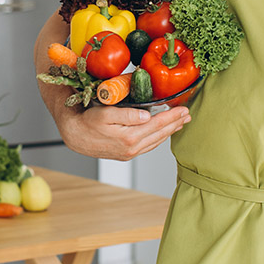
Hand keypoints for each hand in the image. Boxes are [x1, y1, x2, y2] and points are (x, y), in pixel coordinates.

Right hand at [57, 104, 190, 160]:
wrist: (75, 136)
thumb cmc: (87, 121)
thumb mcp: (105, 113)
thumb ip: (127, 114)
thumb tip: (146, 116)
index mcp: (129, 137)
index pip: (158, 124)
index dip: (172, 116)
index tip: (184, 109)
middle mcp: (132, 148)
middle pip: (160, 134)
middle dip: (175, 124)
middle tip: (188, 115)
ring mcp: (130, 153)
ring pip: (156, 141)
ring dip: (169, 131)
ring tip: (180, 123)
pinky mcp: (127, 154)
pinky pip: (148, 145)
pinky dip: (159, 138)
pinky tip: (163, 132)